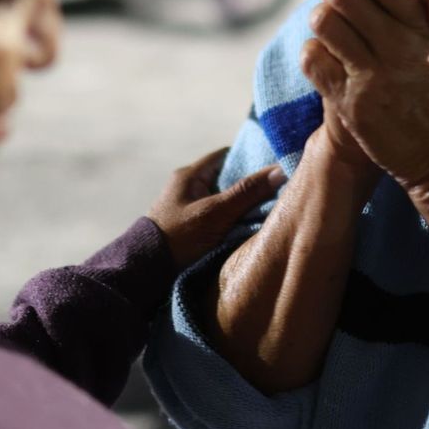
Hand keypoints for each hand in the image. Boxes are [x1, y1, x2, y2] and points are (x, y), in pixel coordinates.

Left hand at [146, 148, 286, 268]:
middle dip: (252, 184)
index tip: (275, 164)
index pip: (226, 156)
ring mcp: (191, 208)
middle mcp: (190, 187)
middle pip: (228, 178)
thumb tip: (280, 170)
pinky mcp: (193, 227)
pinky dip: (235, 219)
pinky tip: (253, 226)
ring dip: (244, 204)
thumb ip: (247, 192)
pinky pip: (220, 216)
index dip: (251, 157)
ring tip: (272, 207)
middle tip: (280, 189)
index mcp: (190, 175)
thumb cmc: (180, 238)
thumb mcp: (215, 213)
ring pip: (225, 199)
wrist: (148, 272)